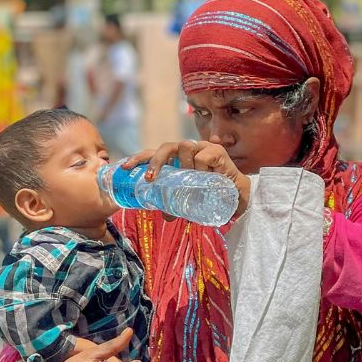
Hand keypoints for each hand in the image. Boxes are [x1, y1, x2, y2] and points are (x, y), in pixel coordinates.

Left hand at [122, 139, 251, 216]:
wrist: (237, 194)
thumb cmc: (211, 193)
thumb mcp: (190, 200)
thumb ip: (176, 205)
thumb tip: (165, 215)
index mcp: (177, 160)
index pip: (153, 153)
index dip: (138, 159)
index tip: (124, 168)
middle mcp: (187, 151)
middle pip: (165, 146)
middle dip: (155, 161)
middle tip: (151, 179)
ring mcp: (202, 148)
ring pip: (184, 146)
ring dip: (184, 164)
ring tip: (191, 177)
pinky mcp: (216, 150)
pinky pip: (202, 155)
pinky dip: (201, 166)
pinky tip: (207, 174)